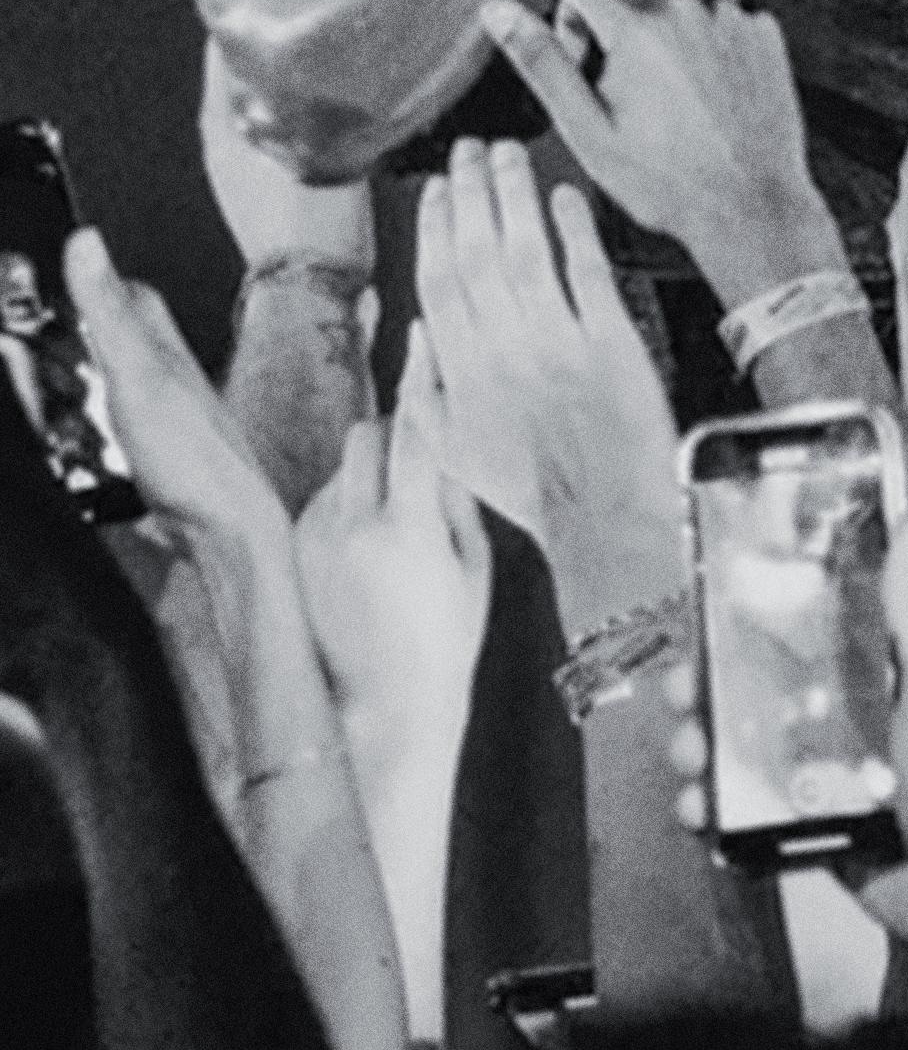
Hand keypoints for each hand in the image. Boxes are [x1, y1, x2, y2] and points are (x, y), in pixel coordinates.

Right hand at [64, 230, 284, 559]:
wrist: (223, 529)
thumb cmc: (192, 457)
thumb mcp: (137, 374)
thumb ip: (110, 311)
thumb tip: (87, 242)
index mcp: (166, 351)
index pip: (136, 299)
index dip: (105, 279)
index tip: (74, 261)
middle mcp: (173, 381)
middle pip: (134, 339)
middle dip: (98, 324)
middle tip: (65, 314)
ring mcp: (170, 422)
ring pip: (131, 383)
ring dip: (99, 374)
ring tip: (64, 368)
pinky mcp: (161, 462)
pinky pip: (125, 431)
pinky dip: (102, 424)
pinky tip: (89, 437)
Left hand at [201, 41, 371, 278]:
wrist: (313, 286)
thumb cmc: (309, 225)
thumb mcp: (322, 145)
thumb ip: (320, 99)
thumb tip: (332, 56)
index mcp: (222, 125)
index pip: (222, 50)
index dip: (250, 15)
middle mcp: (224, 141)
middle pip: (246, 73)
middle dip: (280, 47)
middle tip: (320, 20)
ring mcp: (244, 165)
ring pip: (267, 102)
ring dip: (294, 82)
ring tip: (334, 59)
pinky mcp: (269, 184)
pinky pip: (283, 130)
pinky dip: (303, 114)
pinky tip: (336, 111)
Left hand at [294, 333, 492, 764]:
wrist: (379, 715)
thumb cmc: (443, 647)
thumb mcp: (473, 570)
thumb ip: (458, 500)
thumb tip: (446, 450)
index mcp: (407, 527)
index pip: (414, 428)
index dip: (423, 376)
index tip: (424, 334)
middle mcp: (350, 524)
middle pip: (368, 433)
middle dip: (394, 428)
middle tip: (421, 452)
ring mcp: (313, 540)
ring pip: (344, 468)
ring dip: (371, 473)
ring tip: (398, 530)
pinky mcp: (292, 555)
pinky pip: (322, 502)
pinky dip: (347, 505)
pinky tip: (369, 553)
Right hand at [409, 140, 681, 625]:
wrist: (603, 516)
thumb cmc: (534, 488)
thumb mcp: (456, 453)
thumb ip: (427, 392)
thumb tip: (417, 333)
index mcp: (463, 374)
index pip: (439, 283)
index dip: (435, 229)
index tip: (437, 188)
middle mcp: (504, 349)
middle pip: (478, 253)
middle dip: (471, 193)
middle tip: (471, 148)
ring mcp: (557, 342)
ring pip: (526, 251)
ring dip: (515, 196)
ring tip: (509, 155)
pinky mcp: (610, 342)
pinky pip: (587, 272)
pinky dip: (574, 229)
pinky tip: (565, 195)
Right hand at [474, 0, 842, 308]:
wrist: (754, 208)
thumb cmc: (667, 182)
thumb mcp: (588, 132)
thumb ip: (542, 63)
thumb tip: (497, 10)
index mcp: (635, 33)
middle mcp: (685, 9)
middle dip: (605, 19)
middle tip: (610, 84)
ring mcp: (730, 16)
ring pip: (671, 6)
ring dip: (659, 37)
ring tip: (670, 104)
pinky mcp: (763, 29)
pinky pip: (716, 21)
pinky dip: (703, 47)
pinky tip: (706, 97)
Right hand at [664, 509, 907, 965]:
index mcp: (896, 676)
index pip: (819, 635)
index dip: (765, 625)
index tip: (714, 618)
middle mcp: (864, 722)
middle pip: (774, 695)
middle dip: (719, 693)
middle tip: (682, 695)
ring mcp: (839, 782)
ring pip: (757, 755)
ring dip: (711, 754)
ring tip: (687, 760)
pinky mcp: (820, 835)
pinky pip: (760, 816)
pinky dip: (722, 812)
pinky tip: (695, 810)